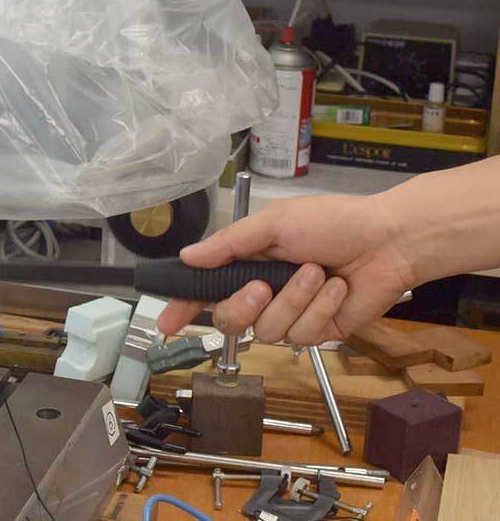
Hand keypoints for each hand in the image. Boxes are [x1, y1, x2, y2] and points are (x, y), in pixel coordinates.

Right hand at [156, 194, 414, 344]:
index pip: (206, 291)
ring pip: (267, 331)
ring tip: (317, 273)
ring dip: (295, 300)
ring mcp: (290, 314)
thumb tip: (187, 256)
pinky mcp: (317, 331)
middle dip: (243, 306)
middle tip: (262, 286)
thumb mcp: (275, 223)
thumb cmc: (333, 221)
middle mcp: (264, 292)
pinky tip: (337, 289)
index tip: (166, 323)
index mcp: (248, 264)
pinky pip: (303, 334)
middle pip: (230, 320)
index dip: (183, 308)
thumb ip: (229, 243)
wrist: (389, 240)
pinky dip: (321, 308)